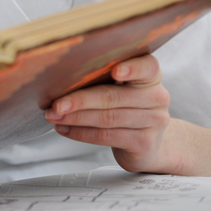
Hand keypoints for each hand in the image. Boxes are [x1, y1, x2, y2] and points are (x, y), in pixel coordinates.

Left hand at [44, 54, 170, 171]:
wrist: (147, 143)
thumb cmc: (124, 107)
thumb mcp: (120, 88)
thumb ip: (101, 78)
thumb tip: (60, 78)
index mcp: (151, 76)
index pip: (147, 67)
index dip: (131, 68)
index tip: (115, 71)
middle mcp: (157, 97)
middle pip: (113, 96)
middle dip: (79, 100)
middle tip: (55, 104)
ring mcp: (154, 121)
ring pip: (107, 118)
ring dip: (75, 118)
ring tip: (53, 116)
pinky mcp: (144, 143)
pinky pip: (107, 136)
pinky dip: (81, 133)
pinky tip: (64, 129)